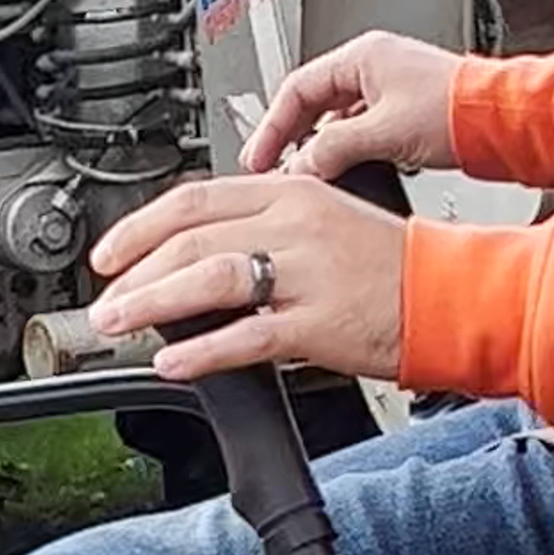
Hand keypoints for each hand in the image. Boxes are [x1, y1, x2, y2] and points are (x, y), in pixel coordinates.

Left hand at [85, 158, 408, 382]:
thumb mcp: (322, 219)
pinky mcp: (320, 322)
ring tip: (119, 325)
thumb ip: (261, 226)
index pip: (194, 199)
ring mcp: (307, 273)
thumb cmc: (388, 264)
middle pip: (191, 238)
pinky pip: (247, 336)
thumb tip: (196, 253)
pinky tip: (172, 363)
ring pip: (209, 278)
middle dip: (134, 273)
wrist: (451, 293)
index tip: (108, 254)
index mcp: (290, 191)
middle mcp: (294, 223)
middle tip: (102, 302)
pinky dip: (202, 352)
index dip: (140, 227)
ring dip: (151, 304)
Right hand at [239, 28, 466, 183]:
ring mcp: (392, 87)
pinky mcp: (408, 110)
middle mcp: (375, 65)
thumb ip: (332, 148)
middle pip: (315, 102)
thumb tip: (300, 168)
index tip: (259, 156)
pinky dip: (349, 148)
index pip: (297, 87)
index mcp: (362, 56)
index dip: (272, 125)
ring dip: (322, 146)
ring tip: (311, 174)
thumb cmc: (456, 110)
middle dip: (293, 136)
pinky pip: (363, 127)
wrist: (501, 120)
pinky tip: (349, 170)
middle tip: (276, 167)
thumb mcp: (381, 132)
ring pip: (339, 117)